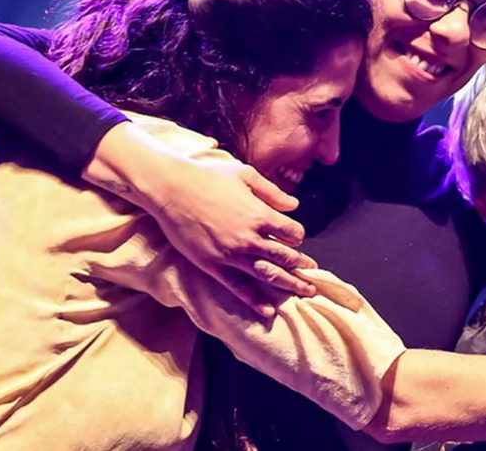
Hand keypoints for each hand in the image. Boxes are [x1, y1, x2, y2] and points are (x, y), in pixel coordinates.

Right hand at [84, 122, 314, 316]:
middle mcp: (250, 238)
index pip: (293, 232)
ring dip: (290, 285)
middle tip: (313, 274)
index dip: (297, 235)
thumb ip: (272, 192)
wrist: (172, 189)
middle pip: (285, 257)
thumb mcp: (246, 175)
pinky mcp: (214, 266)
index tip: (295, 237)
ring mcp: (232, 254)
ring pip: (268, 275)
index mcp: (260, 215)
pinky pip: (239, 288)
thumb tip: (294, 206)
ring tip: (305, 291)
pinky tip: (268, 312)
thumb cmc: (209, 177)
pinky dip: (255, 301)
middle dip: (302, 266)